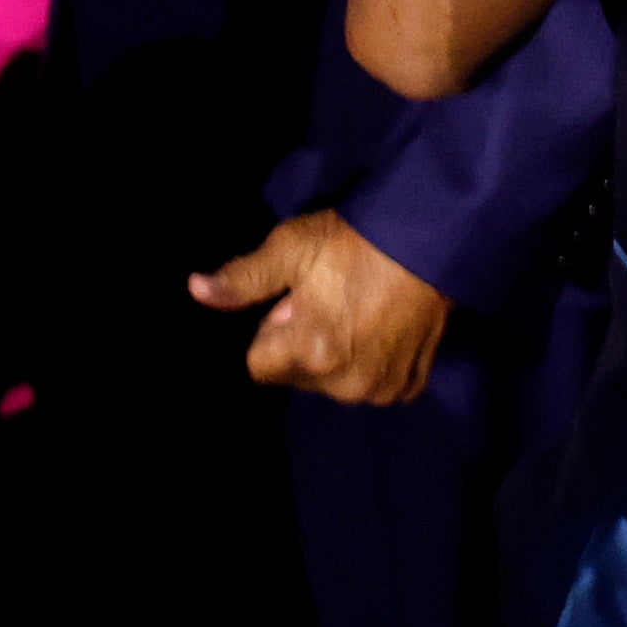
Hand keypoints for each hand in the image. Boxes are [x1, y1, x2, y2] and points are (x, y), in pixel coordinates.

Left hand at [188, 209, 450, 405]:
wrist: (431, 238)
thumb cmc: (355, 241)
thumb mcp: (291, 247)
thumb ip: (242, 279)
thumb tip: (195, 289)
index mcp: (309, 353)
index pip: (258, 364)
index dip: (272, 328)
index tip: (297, 299)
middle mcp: (344, 384)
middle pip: (296, 375)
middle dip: (303, 344)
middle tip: (331, 299)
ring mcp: (380, 389)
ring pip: (334, 383)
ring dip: (337, 357)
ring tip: (359, 311)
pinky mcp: (408, 385)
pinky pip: (373, 386)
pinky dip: (372, 364)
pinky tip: (384, 327)